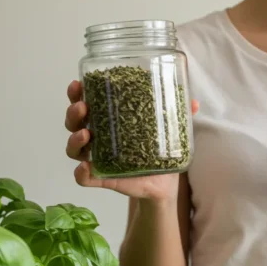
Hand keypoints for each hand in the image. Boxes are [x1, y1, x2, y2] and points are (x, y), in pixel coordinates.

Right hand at [65, 80, 198, 200]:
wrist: (163, 181)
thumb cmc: (158, 148)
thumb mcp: (167, 128)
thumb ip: (178, 115)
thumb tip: (193, 103)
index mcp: (108, 118)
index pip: (85, 101)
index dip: (77, 92)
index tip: (78, 84)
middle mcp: (97, 136)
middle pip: (74, 122)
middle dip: (73, 112)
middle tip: (83, 107)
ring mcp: (97, 157)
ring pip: (73, 149)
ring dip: (74, 139)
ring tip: (86, 134)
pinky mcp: (102, 178)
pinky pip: (84, 178)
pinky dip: (81, 174)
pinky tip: (86, 169)